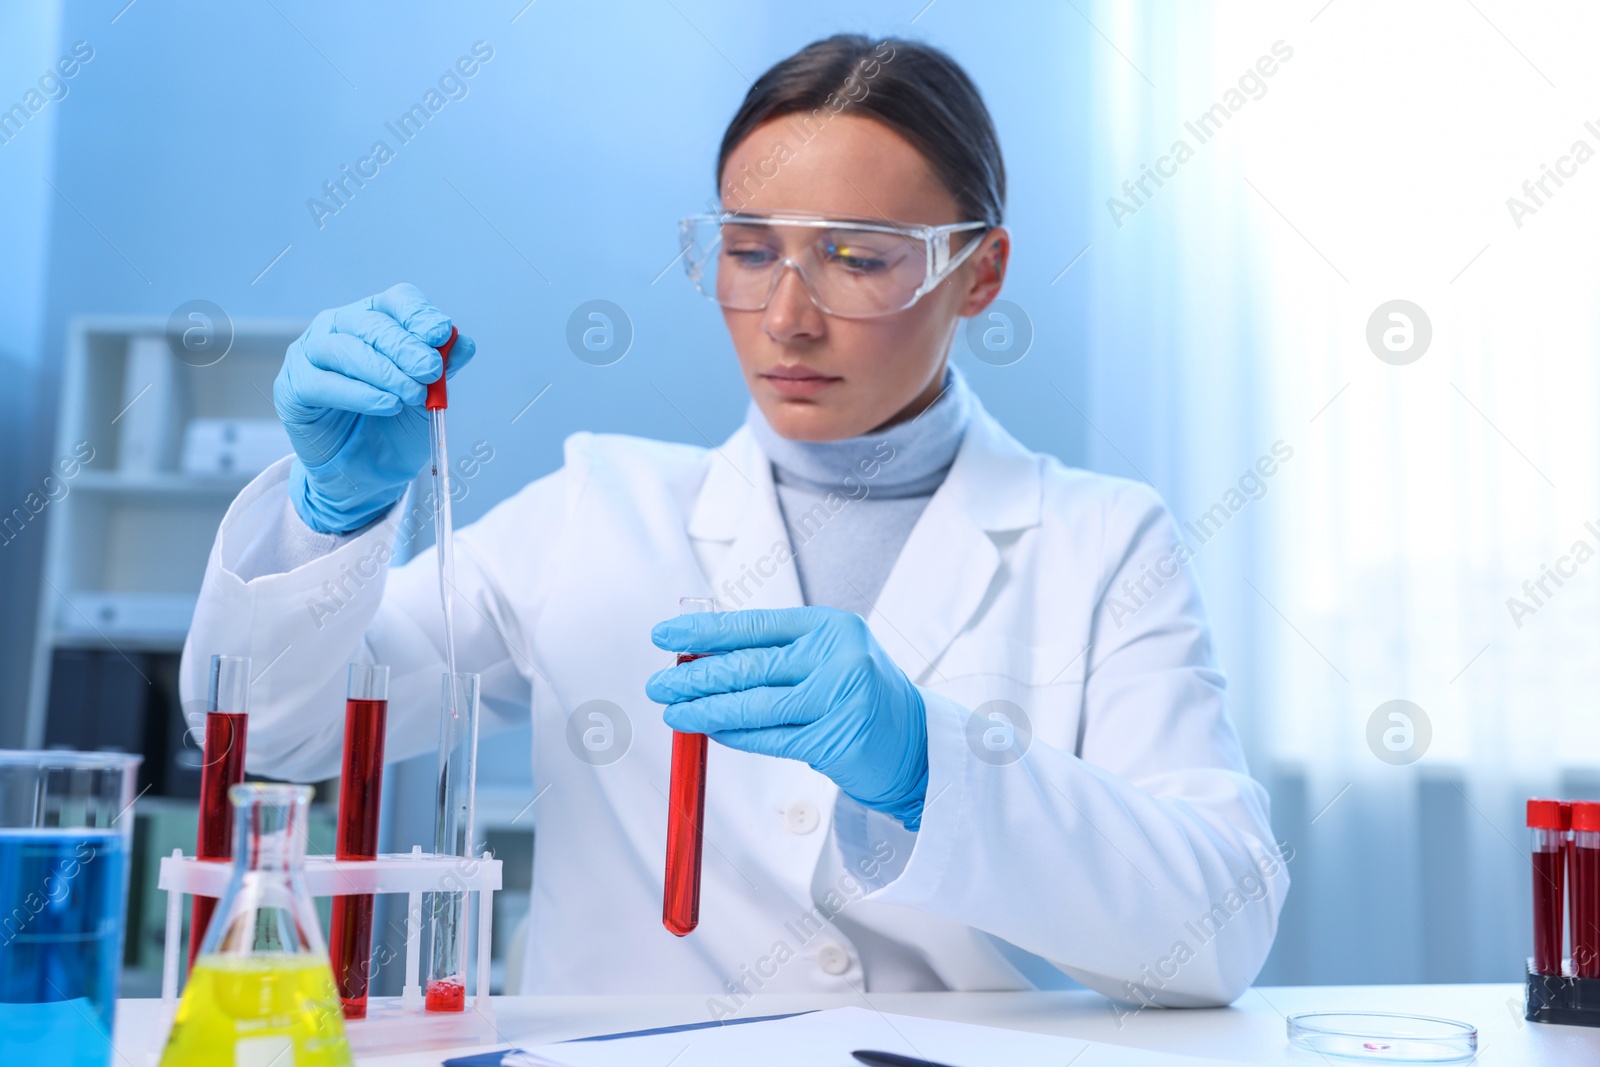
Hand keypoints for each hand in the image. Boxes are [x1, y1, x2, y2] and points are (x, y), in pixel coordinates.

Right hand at [274, 283, 476, 532]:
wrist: (366, 471)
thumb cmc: (394, 425)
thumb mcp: (427, 396)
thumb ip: (443, 368)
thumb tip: (462, 343)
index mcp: (375, 321)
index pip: (396, 301)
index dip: (418, 315)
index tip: (439, 334)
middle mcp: (338, 328)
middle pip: (371, 323)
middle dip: (405, 347)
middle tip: (430, 370)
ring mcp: (310, 354)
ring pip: (344, 349)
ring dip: (384, 371)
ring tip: (412, 395)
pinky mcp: (293, 387)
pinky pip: (322, 383)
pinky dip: (359, 393)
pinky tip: (386, 405)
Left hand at [645, 606, 929, 829]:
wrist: (917, 744)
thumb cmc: (863, 697)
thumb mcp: (828, 658)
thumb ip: (775, 654)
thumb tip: (703, 657)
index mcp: (830, 626)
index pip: (753, 625)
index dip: (704, 631)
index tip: (666, 636)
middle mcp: (836, 657)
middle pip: (748, 665)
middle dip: (694, 676)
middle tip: (659, 683)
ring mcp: (837, 698)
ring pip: (752, 704)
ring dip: (704, 709)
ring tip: (673, 712)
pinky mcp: (833, 739)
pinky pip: (768, 737)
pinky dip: (734, 735)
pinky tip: (710, 732)